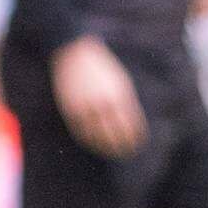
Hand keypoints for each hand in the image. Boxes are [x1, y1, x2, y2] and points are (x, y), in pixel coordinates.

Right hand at [53, 36, 144, 159]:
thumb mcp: (120, 82)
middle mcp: (103, 104)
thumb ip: (125, 103)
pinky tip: (92, 143)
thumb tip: (131, 125)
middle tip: (124, 153)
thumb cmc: (102, 67)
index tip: (136, 145)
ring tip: (108, 152)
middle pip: (114, 134)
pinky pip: (81, 132)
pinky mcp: (71, 109)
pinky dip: (87, 141)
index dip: (134, 139)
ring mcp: (86, 107)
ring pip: (96, 136)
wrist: (75, 54)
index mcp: (119, 96)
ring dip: (103, 147)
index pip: (130, 126)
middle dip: (121, 147)